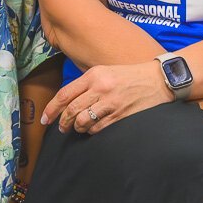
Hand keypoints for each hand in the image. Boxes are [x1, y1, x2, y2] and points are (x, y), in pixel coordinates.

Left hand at [41, 62, 169, 134]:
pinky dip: (92, 131)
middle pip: (71, 110)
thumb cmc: (129, 76)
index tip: (45, 119)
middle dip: (62, 122)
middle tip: (61, 128)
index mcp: (94, 75)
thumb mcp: (105, 71)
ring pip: (83, 122)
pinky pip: (98, 128)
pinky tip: (93, 129)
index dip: (52, 109)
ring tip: (78, 128)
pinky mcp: (120, 115)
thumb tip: (68, 101)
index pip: (65, 94)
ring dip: (77, 128)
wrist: (158, 80)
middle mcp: (100, 88)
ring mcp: (111, 103)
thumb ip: (87, 83)